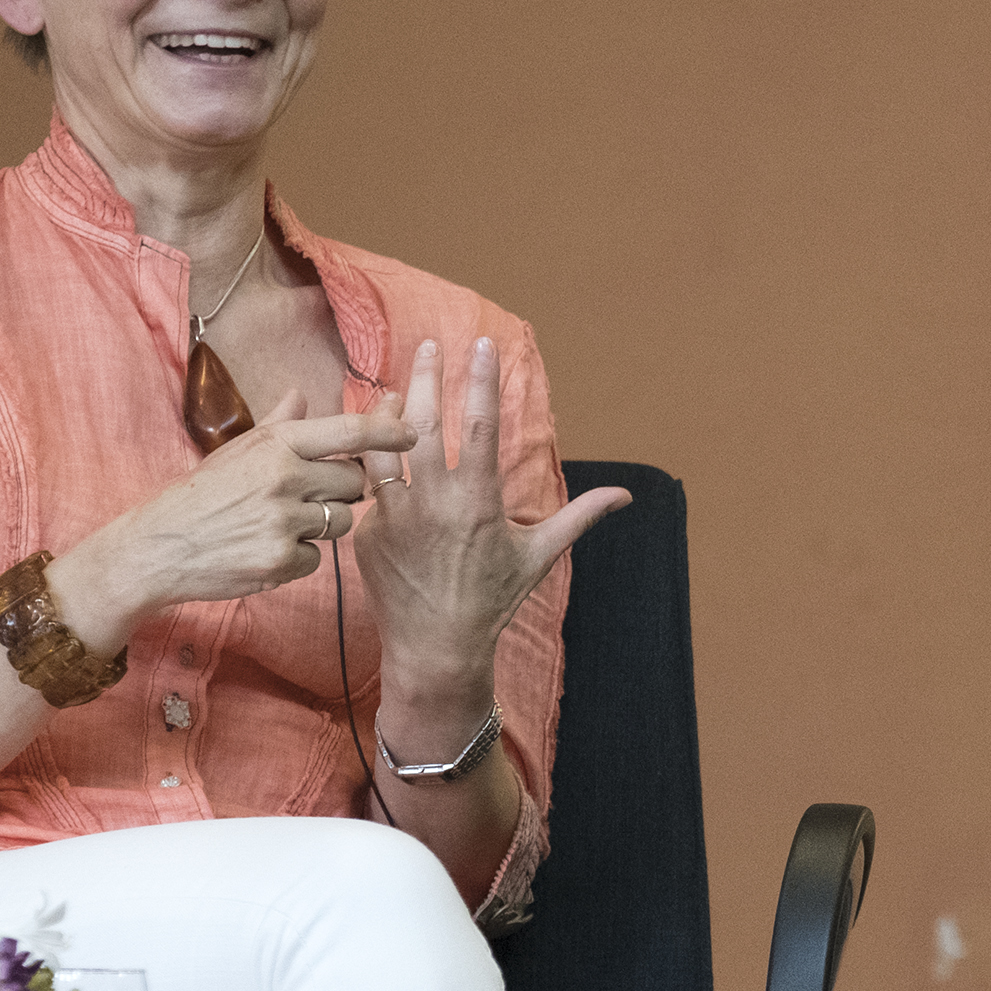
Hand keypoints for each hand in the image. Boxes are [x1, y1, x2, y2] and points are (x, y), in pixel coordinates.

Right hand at [52, 389, 418, 638]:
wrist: (156, 547)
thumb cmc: (200, 495)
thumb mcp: (235, 451)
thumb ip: (277, 424)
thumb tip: (301, 394)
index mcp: (275, 444)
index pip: (347, 433)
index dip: (386, 432)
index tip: (411, 433)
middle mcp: (283, 477)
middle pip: (354, 483)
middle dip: (343, 491)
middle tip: (308, 496)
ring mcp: (283, 521)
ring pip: (341, 522)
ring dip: (321, 526)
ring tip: (279, 523)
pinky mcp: (280, 561)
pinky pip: (319, 559)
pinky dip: (300, 558)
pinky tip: (267, 551)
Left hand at [351, 336, 628, 692]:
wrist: (437, 647)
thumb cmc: (493, 599)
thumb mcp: (539, 555)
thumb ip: (579, 516)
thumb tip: (625, 495)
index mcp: (478, 501)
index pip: (480, 424)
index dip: (482, 379)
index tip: (484, 344)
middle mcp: (433, 503)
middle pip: (422, 421)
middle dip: (425, 376)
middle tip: (428, 345)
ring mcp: (394, 516)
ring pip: (382, 447)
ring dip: (386, 410)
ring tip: (392, 385)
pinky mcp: (367, 532)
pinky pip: (365, 483)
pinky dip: (367, 455)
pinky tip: (370, 438)